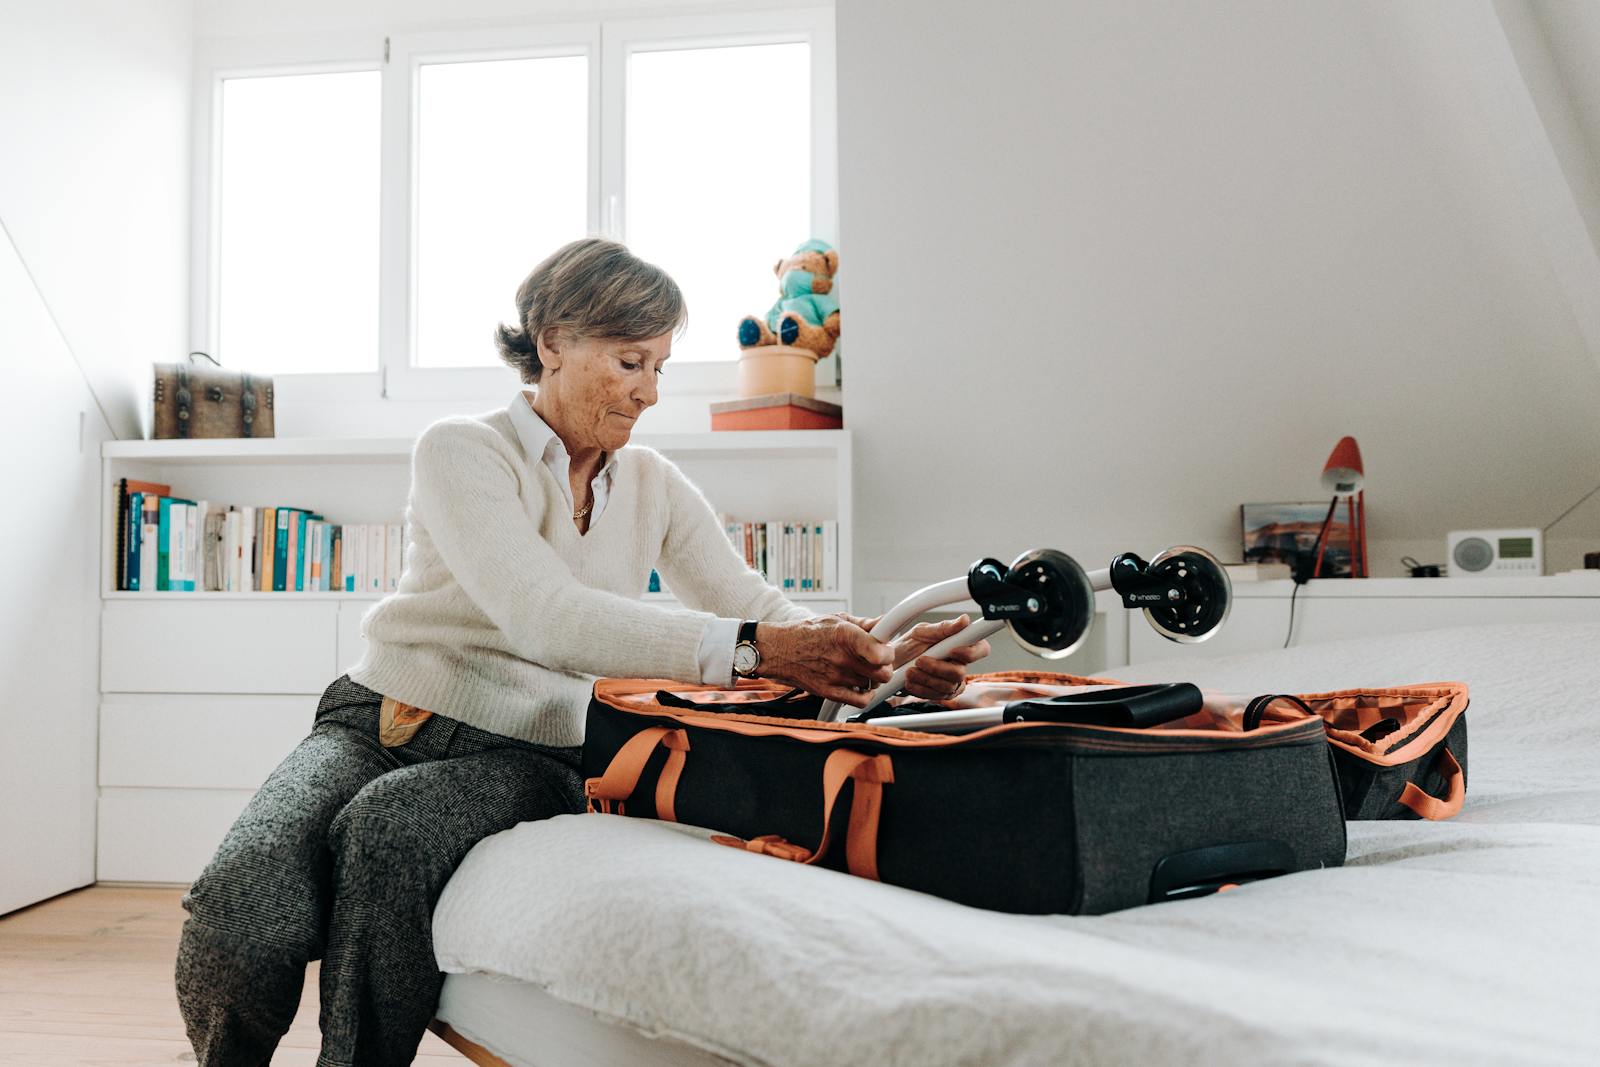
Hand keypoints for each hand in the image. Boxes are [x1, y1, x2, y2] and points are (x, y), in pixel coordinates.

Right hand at [754, 616, 894, 708]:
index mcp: (845, 635)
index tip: (886, 649)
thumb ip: (864, 623)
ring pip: (873, 685)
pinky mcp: (829, 692)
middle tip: (878, 660)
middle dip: (885, 666)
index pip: (880, 653)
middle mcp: (842, 658)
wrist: (779, 650)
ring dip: (873, 678)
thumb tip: (885, 623)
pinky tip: (861, 685)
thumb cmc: (807, 633)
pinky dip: (866, 695)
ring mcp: (836, 677)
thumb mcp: (836, 619)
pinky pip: (861, 701)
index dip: (889, 652)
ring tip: (862, 668)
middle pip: (882, 672)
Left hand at [835, 612, 990, 701]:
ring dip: (925, 678)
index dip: (970, 652)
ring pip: (946, 686)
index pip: (981, 649)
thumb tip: (964, 620)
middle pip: (960, 672)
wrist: (891, 663)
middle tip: (920, 661)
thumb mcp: (922, 632)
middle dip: (937, 668)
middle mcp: (959, 664)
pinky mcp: (941, 694)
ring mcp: (951, 681)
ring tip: (910, 671)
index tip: (952, 650)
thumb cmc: (909, 645)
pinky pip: (935, 696)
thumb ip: (943, 628)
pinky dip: (920, 688)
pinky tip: (911, 681)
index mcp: (960, 644)